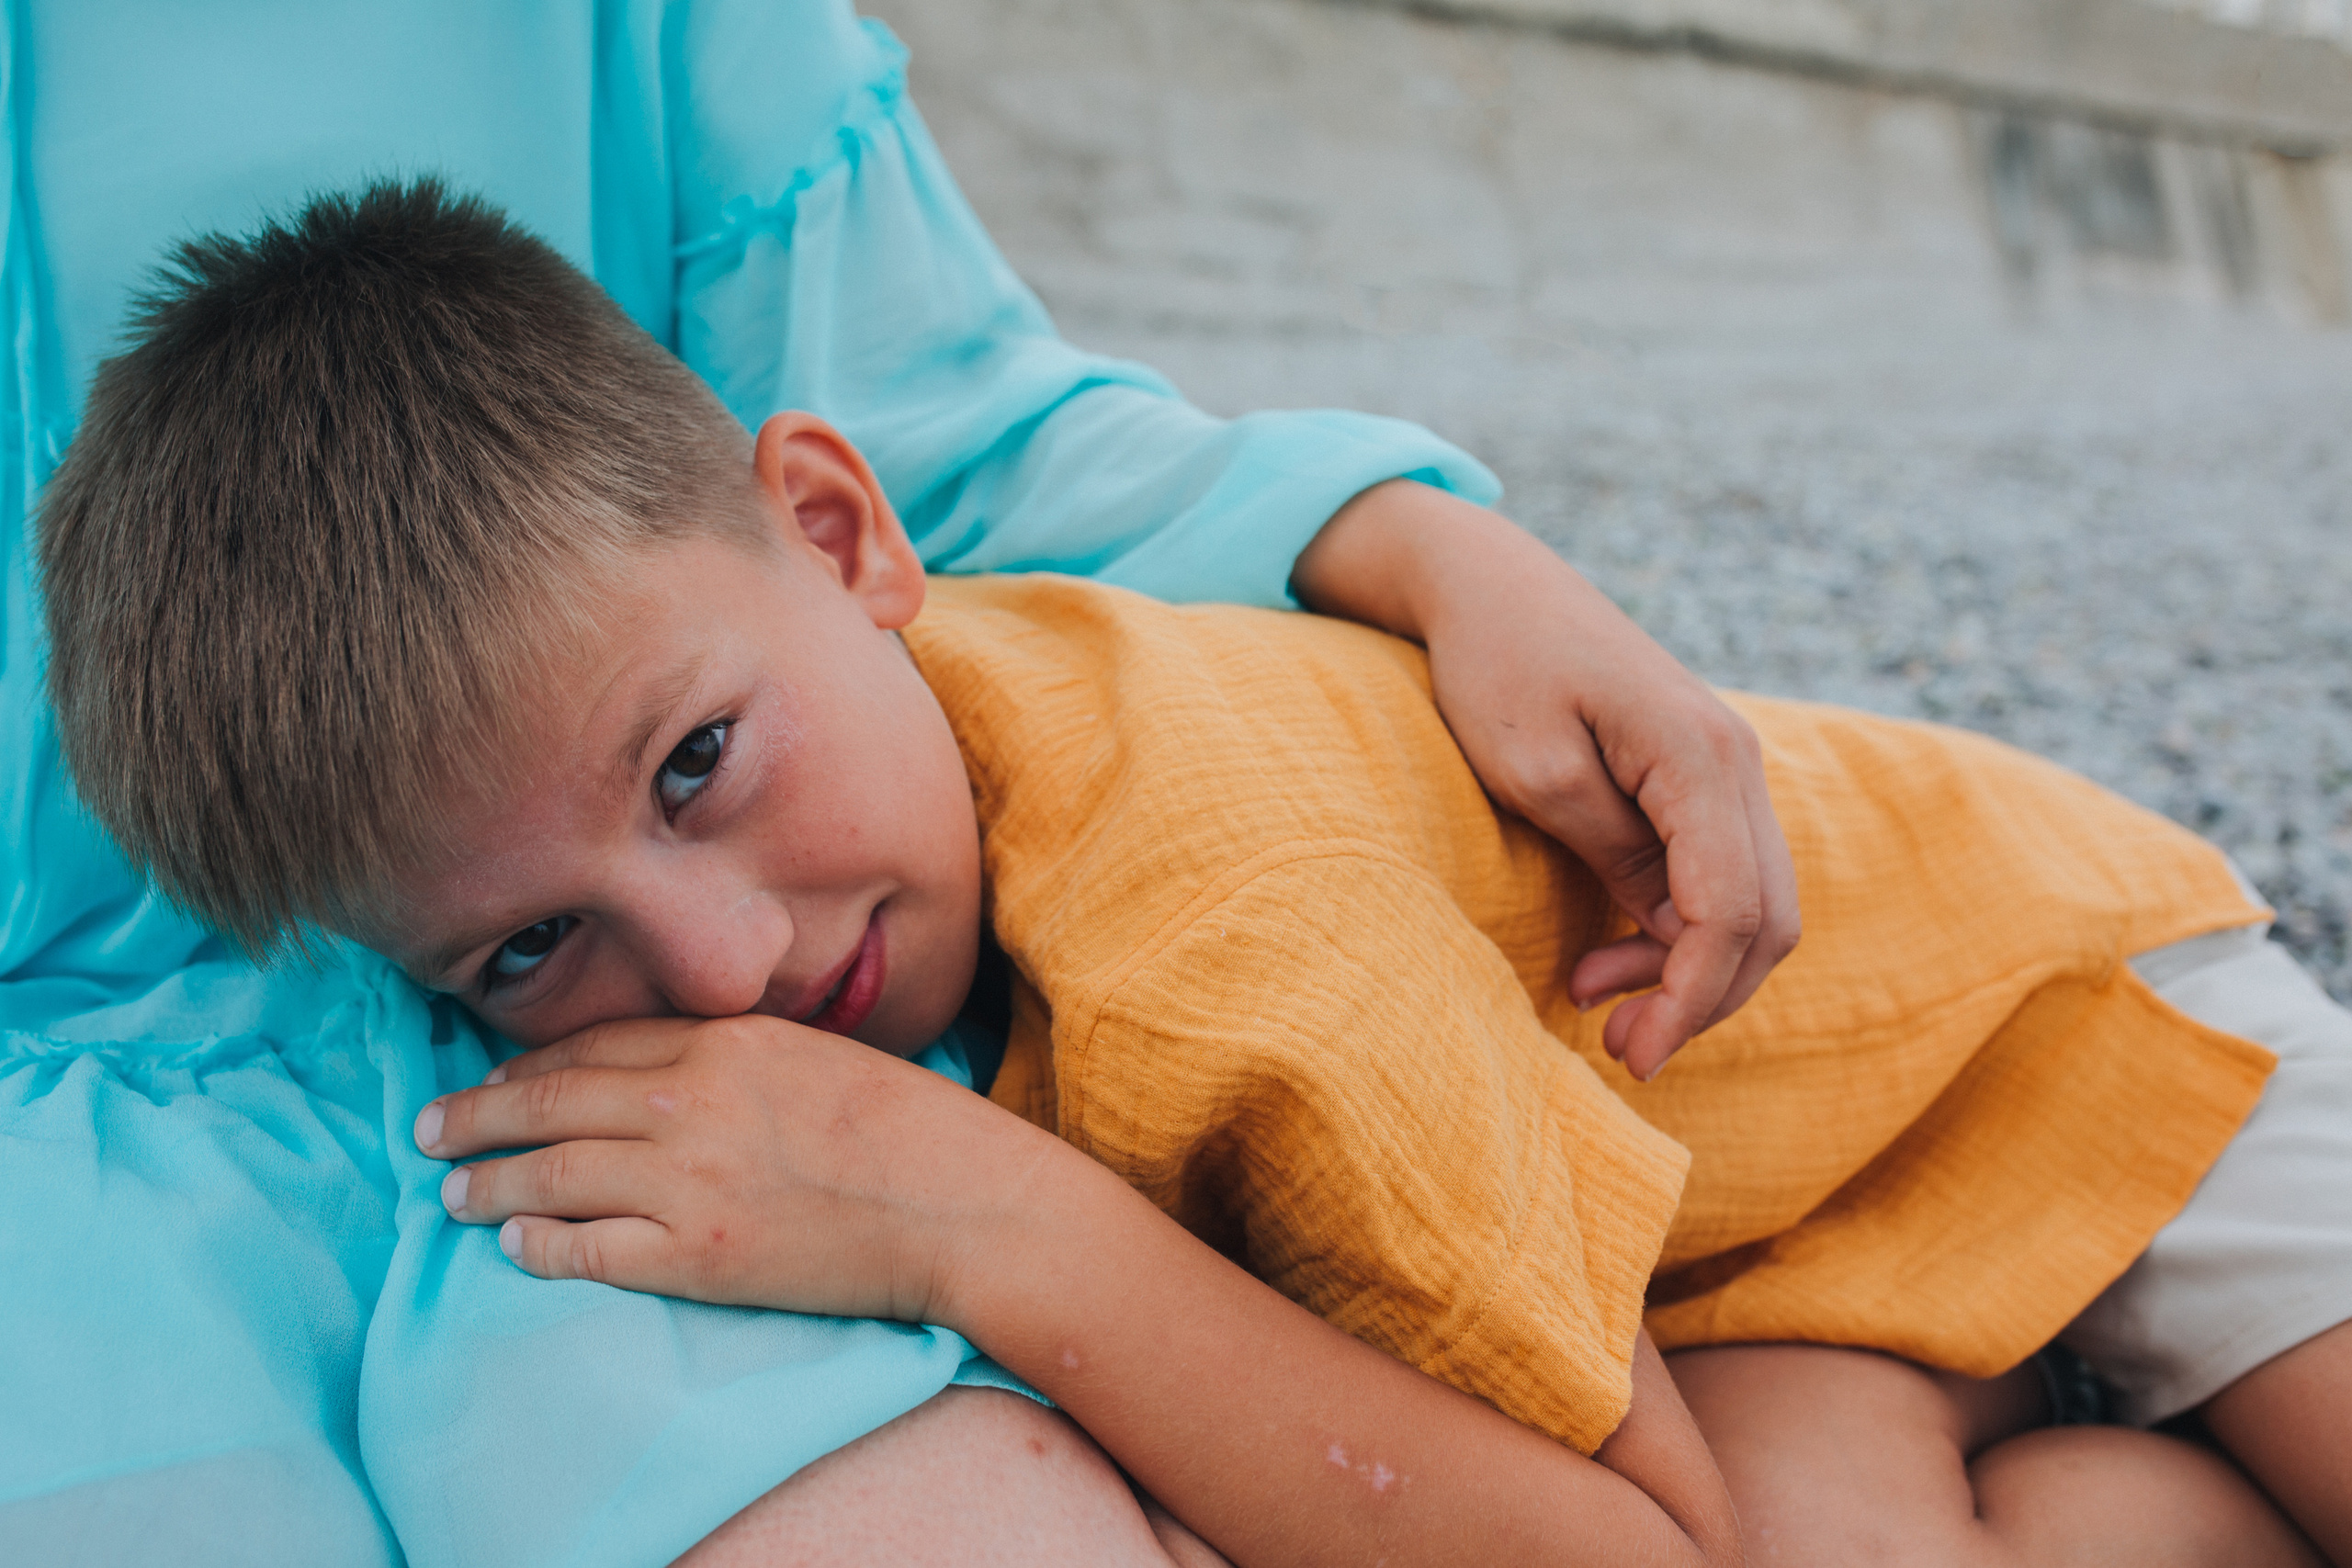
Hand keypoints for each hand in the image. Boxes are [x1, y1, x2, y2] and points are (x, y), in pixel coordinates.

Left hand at [410, 1014, 1068, 1324]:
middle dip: (476, 1116)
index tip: (490, 1076)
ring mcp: (687, 1181)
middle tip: (428, 1130)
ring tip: (452, 1193)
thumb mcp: (815, 1053)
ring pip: (550, 1177)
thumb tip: (668, 1066)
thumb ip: (734, 1053)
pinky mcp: (695, 1255)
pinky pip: (588, 1251)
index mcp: (722, 1041)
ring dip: (489, 1183)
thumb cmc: (909, 1127)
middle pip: (548, 1102)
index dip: (527, 1063)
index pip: (594, 1045)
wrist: (961, 1202)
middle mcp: (690, 1102)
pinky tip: (515, 1243)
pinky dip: (541, 1244)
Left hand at [1293, 481, 1798, 1079]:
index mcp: (1700, 755)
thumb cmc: (1495, 667)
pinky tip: (1612, 952)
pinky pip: (1723, 872)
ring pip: (1755, 902)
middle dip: (1702, 998)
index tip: (1632, 1054)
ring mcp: (1727, 763)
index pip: (1730, 910)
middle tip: (1619, 1048)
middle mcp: (1735, 758)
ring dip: (1690, 968)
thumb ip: (1616, 854)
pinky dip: (1682, 928)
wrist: (1490, 582)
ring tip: (1593, 993)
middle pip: (1766, 919)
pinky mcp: (1700, 774)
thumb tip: (1674, 934)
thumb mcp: (1536, 772)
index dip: (1692, 997)